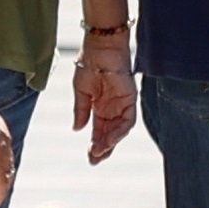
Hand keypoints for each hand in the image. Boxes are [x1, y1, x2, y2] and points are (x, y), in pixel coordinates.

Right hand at [76, 36, 137, 162]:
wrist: (99, 47)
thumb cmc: (89, 63)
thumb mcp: (80, 90)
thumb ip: (81, 110)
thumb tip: (77, 129)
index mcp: (100, 107)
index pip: (99, 130)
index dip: (95, 144)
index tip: (89, 156)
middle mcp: (113, 108)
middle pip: (110, 134)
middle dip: (103, 148)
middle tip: (95, 160)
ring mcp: (122, 104)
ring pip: (120, 130)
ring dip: (110, 142)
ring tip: (100, 151)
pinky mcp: (131, 99)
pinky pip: (128, 120)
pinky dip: (120, 131)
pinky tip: (110, 139)